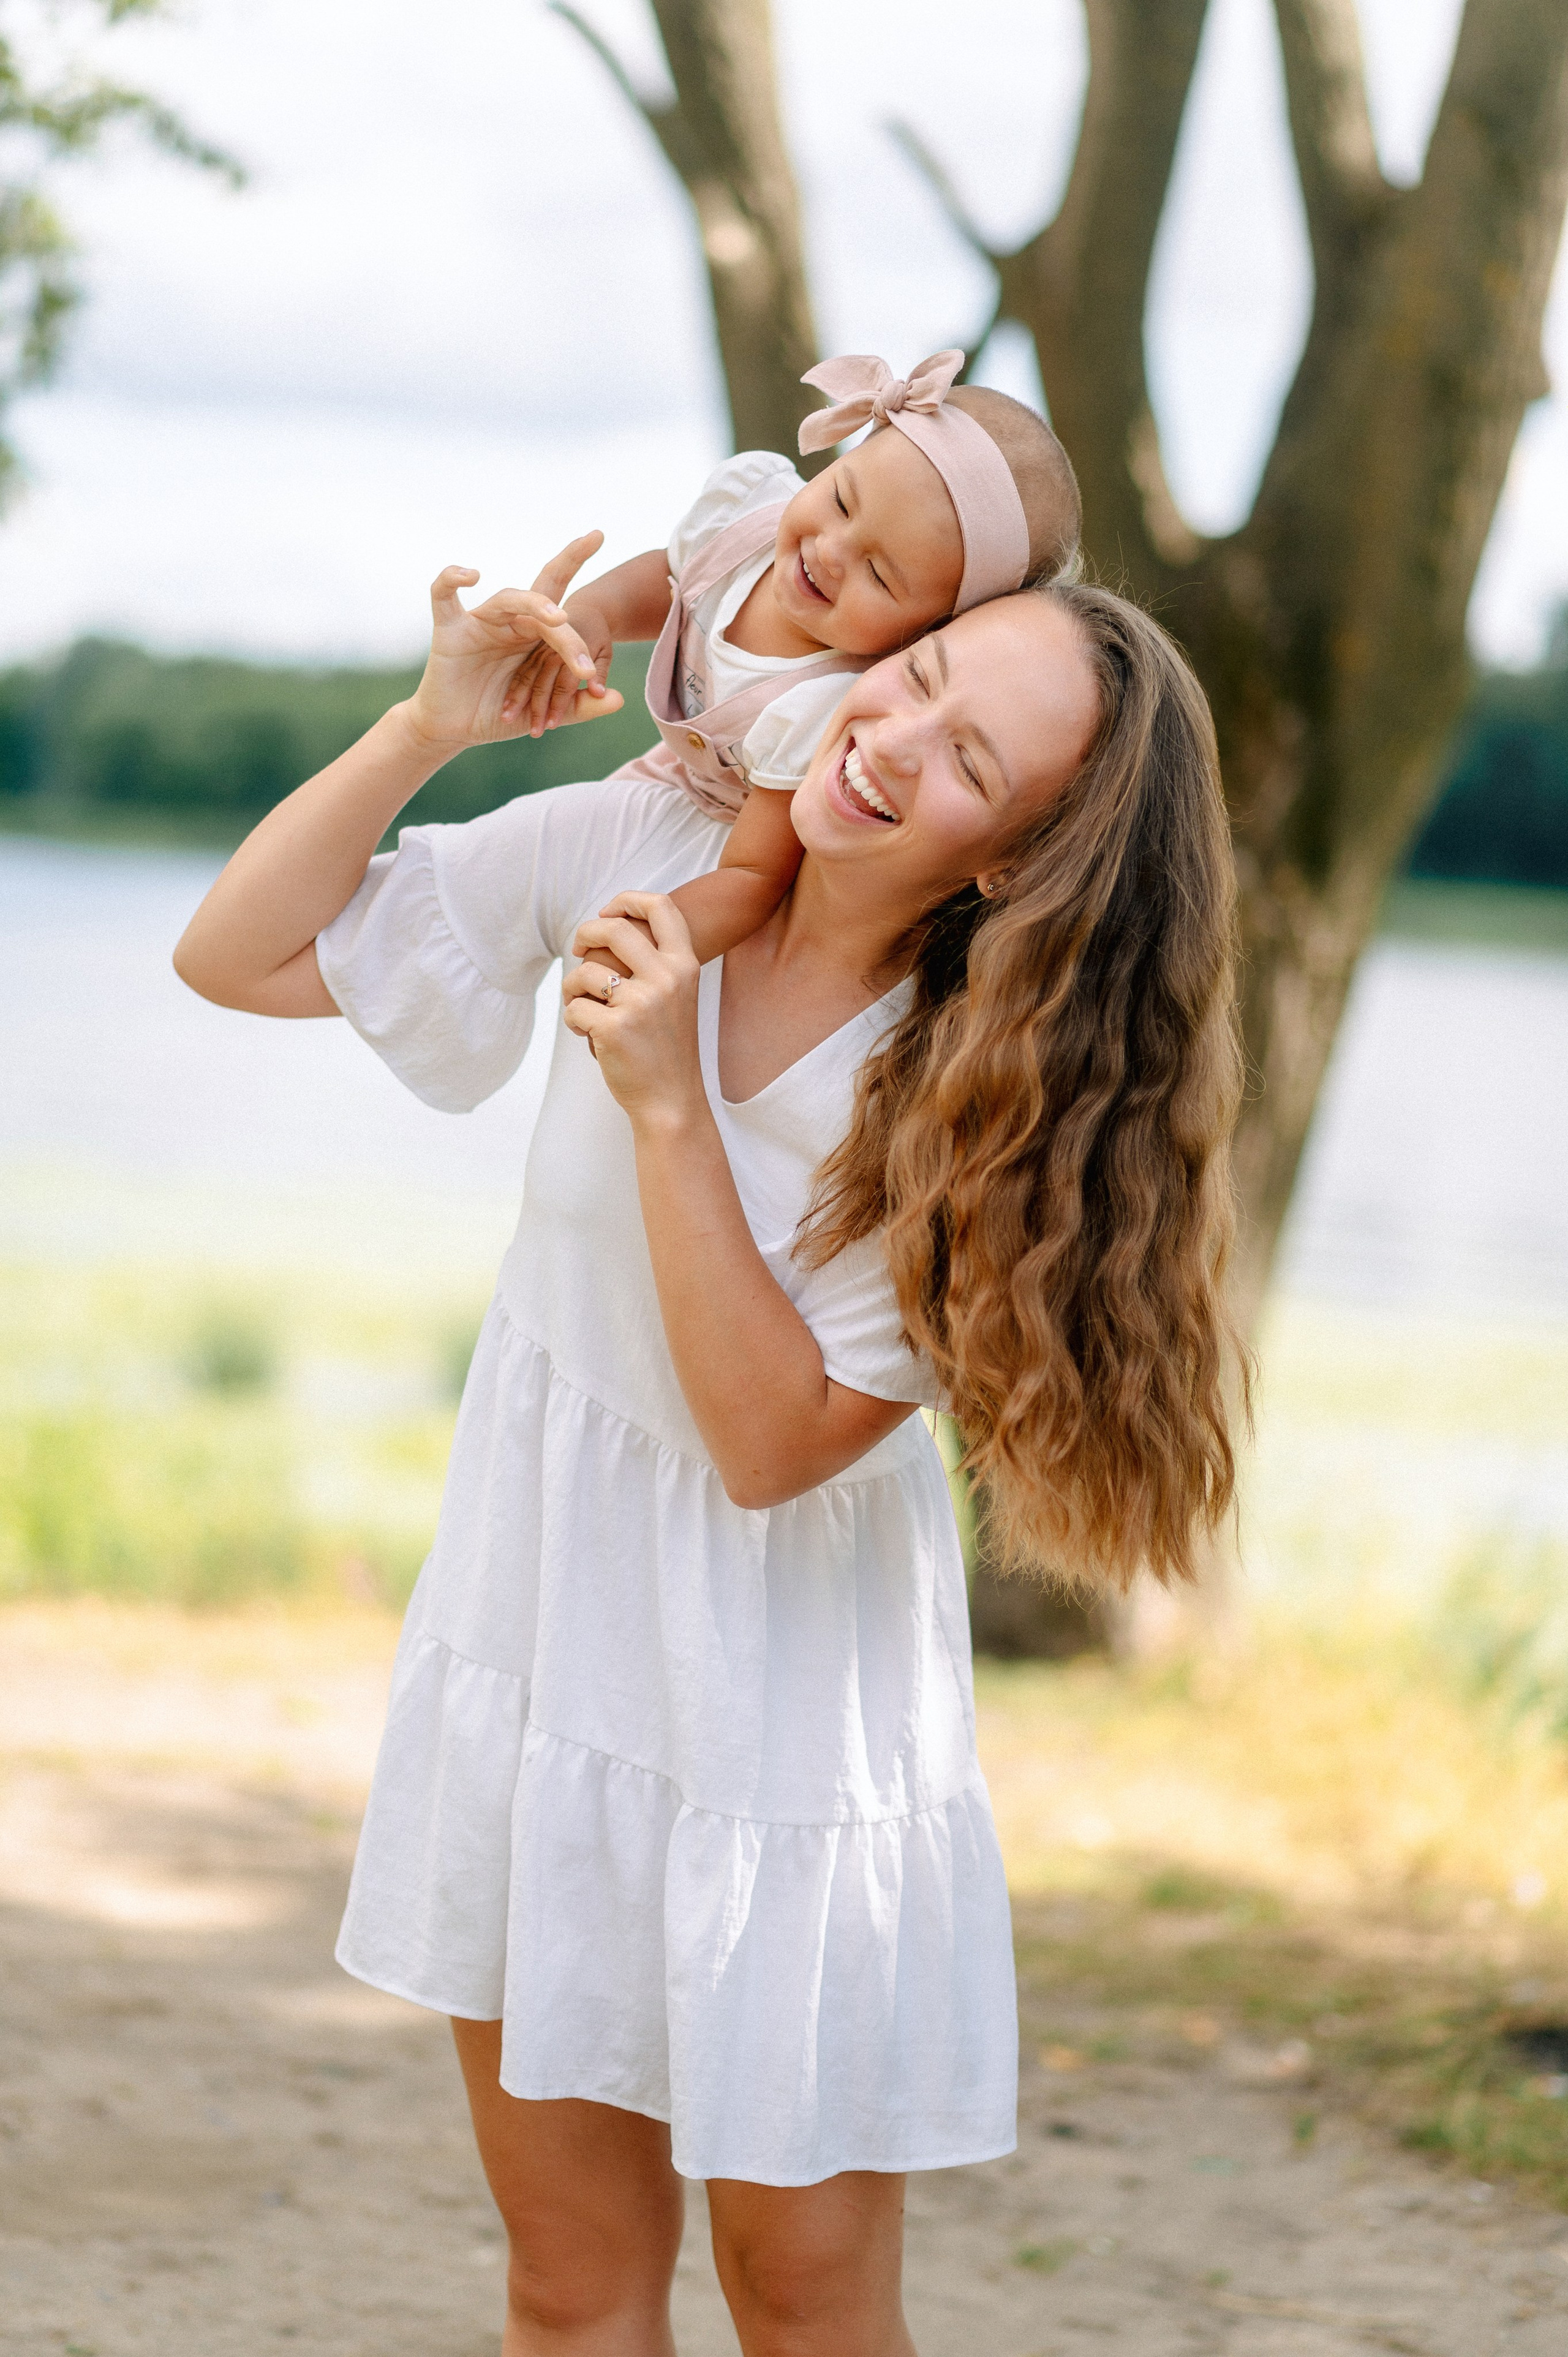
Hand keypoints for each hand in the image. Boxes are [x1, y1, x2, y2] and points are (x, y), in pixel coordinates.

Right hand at [403, 533, 623, 755]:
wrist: (455, 730)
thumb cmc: (499, 715)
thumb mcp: (545, 713)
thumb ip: (581, 706)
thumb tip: (620, 699)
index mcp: (534, 635)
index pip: (561, 602)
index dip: (577, 579)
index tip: (597, 554)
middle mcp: (510, 621)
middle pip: (542, 591)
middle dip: (568, 564)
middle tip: (595, 544)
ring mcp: (479, 622)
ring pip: (508, 599)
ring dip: (535, 606)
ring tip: (559, 619)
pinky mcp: (449, 630)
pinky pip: (443, 595)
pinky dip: (451, 580)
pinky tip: (471, 574)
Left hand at [562, 893, 703, 1124]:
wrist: (671, 1101)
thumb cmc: (666, 1048)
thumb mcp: (676, 996)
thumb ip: (654, 963)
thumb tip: (606, 926)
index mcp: (685, 966)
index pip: (661, 907)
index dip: (628, 900)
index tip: (607, 912)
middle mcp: (667, 978)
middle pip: (613, 929)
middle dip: (586, 934)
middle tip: (579, 949)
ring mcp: (641, 1003)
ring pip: (584, 973)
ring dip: (572, 989)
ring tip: (583, 1010)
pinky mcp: (614, 1028)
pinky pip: (573, 1009)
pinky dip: (573, 1021)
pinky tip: (589, 1037)